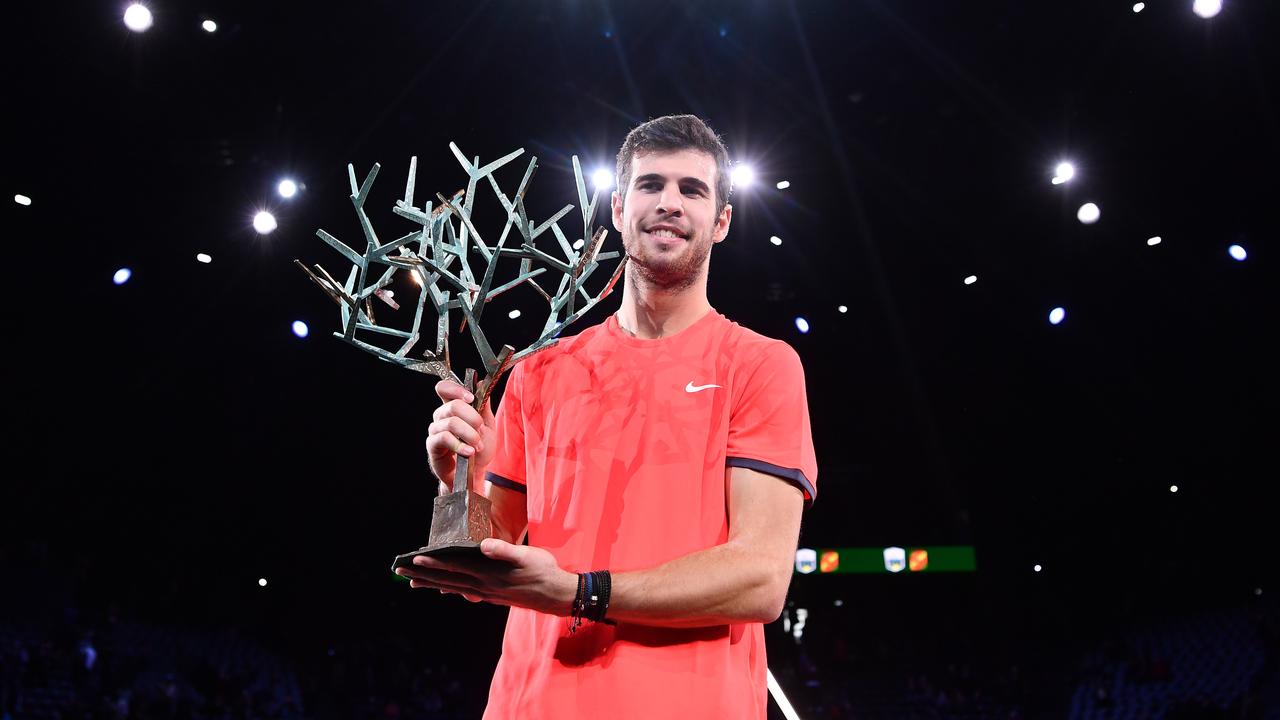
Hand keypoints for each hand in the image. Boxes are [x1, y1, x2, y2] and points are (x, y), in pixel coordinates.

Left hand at [394, 539, 577, 615]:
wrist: (556, 595)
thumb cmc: (543, 571)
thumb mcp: (527, 556)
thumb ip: (504, 550)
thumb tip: (484, 545)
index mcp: (489, 573)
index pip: (456, 566)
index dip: (435, 563)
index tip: (415, 559)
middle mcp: (483, 585)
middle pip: (448, 579)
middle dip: (424, 575)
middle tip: (400, 571)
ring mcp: (486, 592)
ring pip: (453, 587)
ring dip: (432, 584)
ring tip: (412, 582)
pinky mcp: (491, 595)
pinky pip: (464, 591)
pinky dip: (450, 589)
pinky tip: (443, 590)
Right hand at [425, 380, 495, 488]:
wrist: (474, 472)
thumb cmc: (479, 448)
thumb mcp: (487, 425)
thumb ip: (483, 405)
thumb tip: (480, 383)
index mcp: (453, 408)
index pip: (444, 388)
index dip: (456, 389)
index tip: (471, 398)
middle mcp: (441, 416)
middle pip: (453, 405)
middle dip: (472, 418)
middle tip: (480, 430)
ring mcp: (435, 430)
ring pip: (451, 422)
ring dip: (469, 434)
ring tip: (477, 445)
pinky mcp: (433, 445)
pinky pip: (444, 438)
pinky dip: (460, 445)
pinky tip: (469, 452)